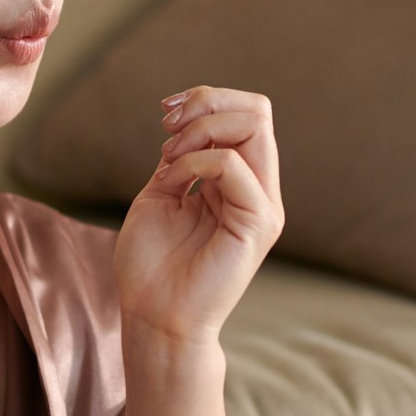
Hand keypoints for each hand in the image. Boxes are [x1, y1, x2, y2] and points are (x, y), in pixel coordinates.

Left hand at [114, 87, 284, 347]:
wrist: (153, 316)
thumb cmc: (151, 263)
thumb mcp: (162, 192)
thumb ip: (182, 158)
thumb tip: (188, 121)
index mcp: (240, 182)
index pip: (247, 115)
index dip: (207, 99)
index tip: (165, 113)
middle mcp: (258, 190)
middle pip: (258, 111)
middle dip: (207, 102)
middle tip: (167, 125)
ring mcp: (263, 206)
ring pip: (254, 126)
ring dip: (202, 128)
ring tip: (169, 154)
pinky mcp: (258, 223)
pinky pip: (232, 165)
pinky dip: (195, 160)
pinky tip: (173, 181)